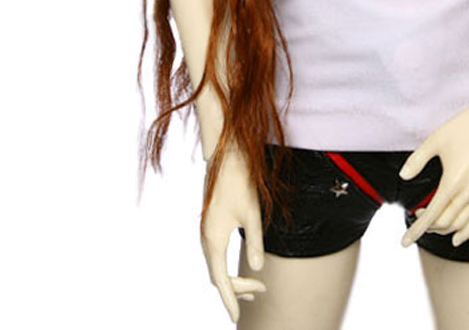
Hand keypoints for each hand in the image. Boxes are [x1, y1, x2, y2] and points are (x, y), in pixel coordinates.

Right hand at [200, 144, 267, 322]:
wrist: (224, 156)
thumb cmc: (240, 183)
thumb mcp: (253, 213)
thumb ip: (255, 241)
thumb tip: (256, 268)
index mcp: (214, 240)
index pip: (221, 281)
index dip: (230, 300)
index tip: (237, 316)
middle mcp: (206, 238)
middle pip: (218, 276)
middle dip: (238, 289)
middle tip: (262, 291)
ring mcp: (205, 231)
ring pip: (216, 265)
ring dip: (233, 277)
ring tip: (255, 285)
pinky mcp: (209, 224)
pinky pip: (215, 255)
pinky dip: (226, 266)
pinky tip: (241, 265)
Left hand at [397, 96, 468, 248]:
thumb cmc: (466, 125)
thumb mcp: (436, 139)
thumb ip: (417, 160)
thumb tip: (403, 176)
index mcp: (452, 182)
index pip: (431, 216)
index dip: (416, 230)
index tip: (403, 242)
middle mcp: (468, 194)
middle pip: (444, 224)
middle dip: (427, 227)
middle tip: (416, 216)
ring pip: (460, 225)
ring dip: (443, 230)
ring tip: (431, 225)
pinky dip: (466, 233)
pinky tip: (456, 239)